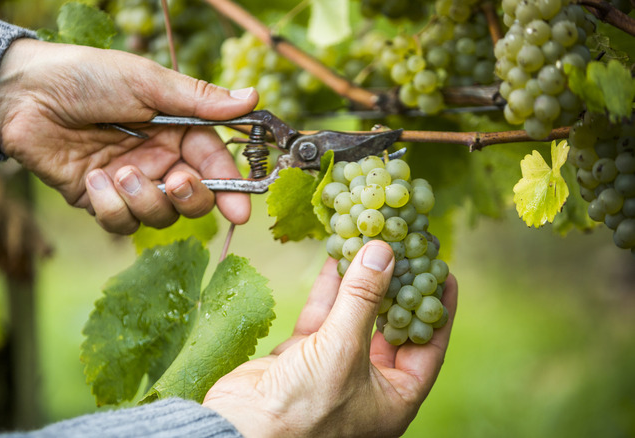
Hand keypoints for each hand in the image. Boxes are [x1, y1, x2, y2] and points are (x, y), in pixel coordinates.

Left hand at [0, 38, 258, 233]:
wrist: (24, 93)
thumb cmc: (87, 77)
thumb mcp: (147, 82)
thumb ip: (199, 100)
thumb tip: (252, 97)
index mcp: (177, 130)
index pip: (214, 165)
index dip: (231, 190)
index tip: (240, 212)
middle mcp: (158, 160)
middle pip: (193, 200)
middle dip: (190, 199)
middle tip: (176, 181)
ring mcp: (130, 183)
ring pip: (158, 217)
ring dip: (144, 200)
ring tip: (118, 171)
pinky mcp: (99, 200)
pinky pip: (119, 223)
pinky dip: (109, 206)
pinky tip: (91, 179)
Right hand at [203, 241, 457, 437]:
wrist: (242, 429)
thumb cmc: (305, 407)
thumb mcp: (344, 349)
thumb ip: (364, 298)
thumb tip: (382, 252)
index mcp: (394, 397)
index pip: (428, 346)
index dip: (436, 308)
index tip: (442, 272)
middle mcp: (368, 384)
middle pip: (389, 326)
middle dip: (395, 288)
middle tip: (405, 250)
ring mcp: (333, 368)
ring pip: (353, 316)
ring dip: (359, 282)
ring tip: (370, 244)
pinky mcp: (301, 356)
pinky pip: (321, 317)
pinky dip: (327, 289)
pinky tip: (335, 258)